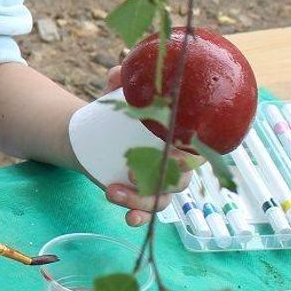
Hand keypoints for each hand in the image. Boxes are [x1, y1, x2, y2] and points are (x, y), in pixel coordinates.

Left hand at [96, 63, 203, 224]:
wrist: (93, 132)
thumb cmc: (119, 111)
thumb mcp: (117, 94)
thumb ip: (120, 81)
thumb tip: (120, 70)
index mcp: (180, 138)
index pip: (198, 151)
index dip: (189, 156)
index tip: (168, 152)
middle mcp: (177, 164)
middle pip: (181, 179)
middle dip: (161, 179)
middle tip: (133, 173)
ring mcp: (160, 183)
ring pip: (162, 199)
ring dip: (141, 201)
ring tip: (112, 191)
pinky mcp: (143, 197)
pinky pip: (148, 213)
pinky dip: (140, 218)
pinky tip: (128, 220)